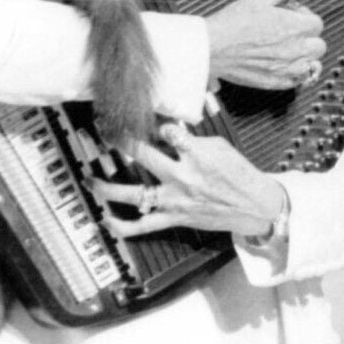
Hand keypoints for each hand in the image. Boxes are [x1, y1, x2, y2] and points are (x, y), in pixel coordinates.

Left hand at [95, 123, 285, 239]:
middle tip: (105, 133)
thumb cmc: (239, 174)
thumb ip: (194, 140)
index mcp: (198, 154)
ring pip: (133, 194)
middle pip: (143, 155)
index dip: (156, 124)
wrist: (253, 205)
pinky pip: (142, 226)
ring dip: (107, 188)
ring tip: (89, 181)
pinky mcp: (174, 218)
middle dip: (121, 142)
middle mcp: (182, 175)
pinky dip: (122, 226)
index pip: (169, 131)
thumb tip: (170, 132)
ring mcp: (175, 199)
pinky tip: (106, 220)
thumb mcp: (221, 148)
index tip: (144, 117)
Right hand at [204, 0, 325, 89]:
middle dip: (307, 37)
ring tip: (286, 49)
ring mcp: (286, 68)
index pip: (317, 23)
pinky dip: (293, 74)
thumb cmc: (233, 23)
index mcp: (296, 27)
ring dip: (304, 57)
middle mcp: (295, 50)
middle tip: (289, 32)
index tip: (290, 15)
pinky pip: (296, 81)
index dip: (304, 17)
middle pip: (318, 45)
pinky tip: (280, 65)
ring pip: (312, 65)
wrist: (210, 48)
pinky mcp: (274, 82)